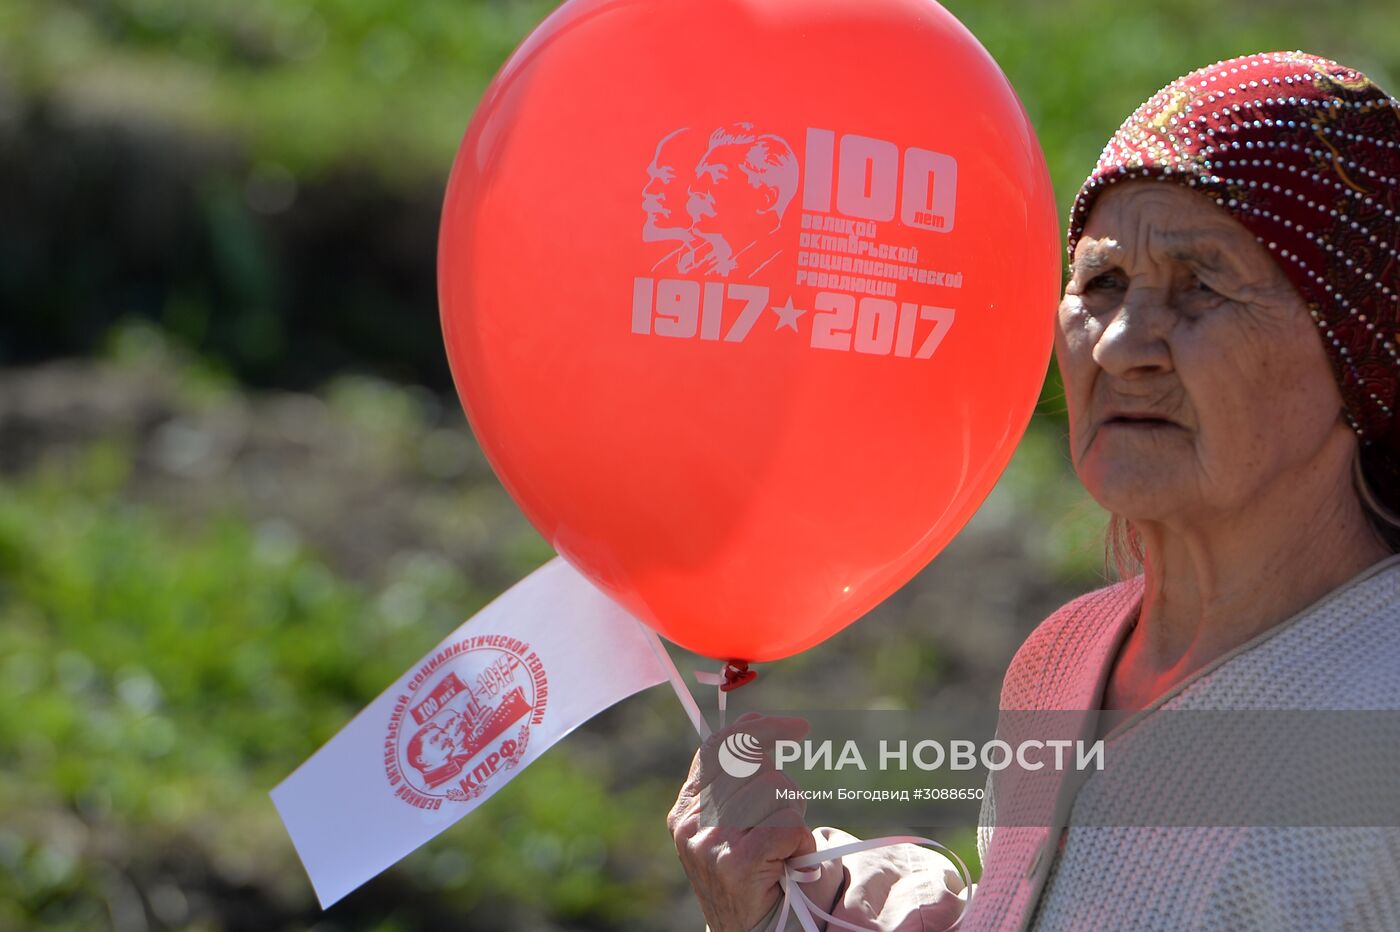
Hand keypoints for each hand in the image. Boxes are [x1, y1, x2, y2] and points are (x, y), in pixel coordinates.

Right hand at [667, 712, 815, 931]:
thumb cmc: (749, 873)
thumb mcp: (732, 821)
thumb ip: (735, 778)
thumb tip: (752, 722)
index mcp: (687, 806)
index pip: (722, 745)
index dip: (762, 728)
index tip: (799, 728)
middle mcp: (691, 822)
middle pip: (757, 766)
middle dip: (784, 789)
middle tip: (783, 824)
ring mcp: (710, 843)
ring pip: (776, 791)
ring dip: (793, 818)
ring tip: (781, 849)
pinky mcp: (736, 865)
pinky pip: (788, 825)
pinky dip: (801, 842)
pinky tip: (788, 862)